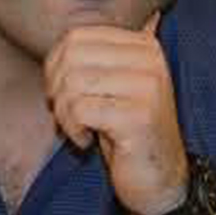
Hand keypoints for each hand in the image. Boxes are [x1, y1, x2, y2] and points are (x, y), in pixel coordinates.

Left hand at [43, 13, 188, 214]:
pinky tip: (87, 141)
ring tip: (79, 129)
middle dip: (57, 89)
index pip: (76, 36)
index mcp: (143, 45)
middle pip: (71, 57)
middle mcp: (150, 60)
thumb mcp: (111, 85)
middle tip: (68, 114)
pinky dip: (73, 129)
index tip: (65, 94)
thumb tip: (59, 45)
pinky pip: (80, 110)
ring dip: (64, 113)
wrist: (159, 178)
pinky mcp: (139, 116)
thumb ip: (90, 59)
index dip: (55, 66)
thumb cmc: (126, 131)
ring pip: (73, 83)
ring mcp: (148, 87)